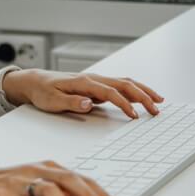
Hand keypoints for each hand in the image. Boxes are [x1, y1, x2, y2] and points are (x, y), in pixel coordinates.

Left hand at [1, 69, 163, 118]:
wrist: (36, 82)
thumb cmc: (43, 92)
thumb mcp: (52, 101)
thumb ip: (72, 103)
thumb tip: (89, 103)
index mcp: (84, 82)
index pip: (110, 93)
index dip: (124, 104)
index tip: (135, 116)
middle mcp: (93, 79)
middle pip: (124, 84)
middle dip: (143, 96)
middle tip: (157, 109)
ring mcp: (97, 81)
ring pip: (126, 83)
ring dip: (143, 91)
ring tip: (159, 101)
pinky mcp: (97, 86)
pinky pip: (121, 86)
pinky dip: (135, 91)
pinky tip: (144, 98)